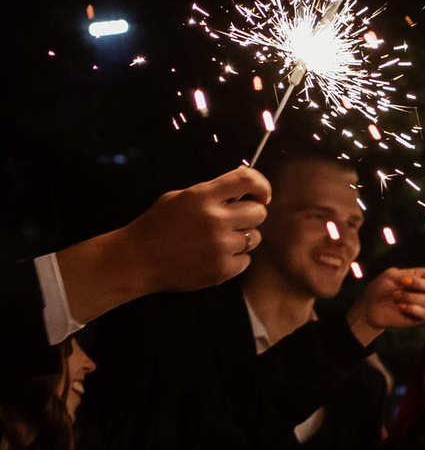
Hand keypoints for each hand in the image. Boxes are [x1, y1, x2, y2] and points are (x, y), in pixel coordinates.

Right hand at [57, 165, 272, 320]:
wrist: (136, 260)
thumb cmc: (156, 226)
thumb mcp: (178, 198)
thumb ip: (210, 194)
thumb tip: (242, 191)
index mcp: (202, 197)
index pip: (246, 180)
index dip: (261, 185)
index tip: (262, 195)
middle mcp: (215, 219)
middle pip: (259, 213)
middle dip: (250, 215)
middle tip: (234, 221)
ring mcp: (221, 246)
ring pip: (255, 238)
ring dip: (242, 238)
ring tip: (218, 240)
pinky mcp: (223, 269)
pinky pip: (246, 260)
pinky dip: (235, 259)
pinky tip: (214, 256)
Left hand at [344, 264, 424, 342]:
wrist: (369, 307)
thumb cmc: (379, 288)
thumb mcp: (391, 275)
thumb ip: (410, 274)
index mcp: (422, 278)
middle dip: (419, 284)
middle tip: (402, 282)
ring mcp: (423, 304)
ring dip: (410, 297)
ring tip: (395, 296)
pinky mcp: (420, 317)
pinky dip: (412, 308)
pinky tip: (400, 307)